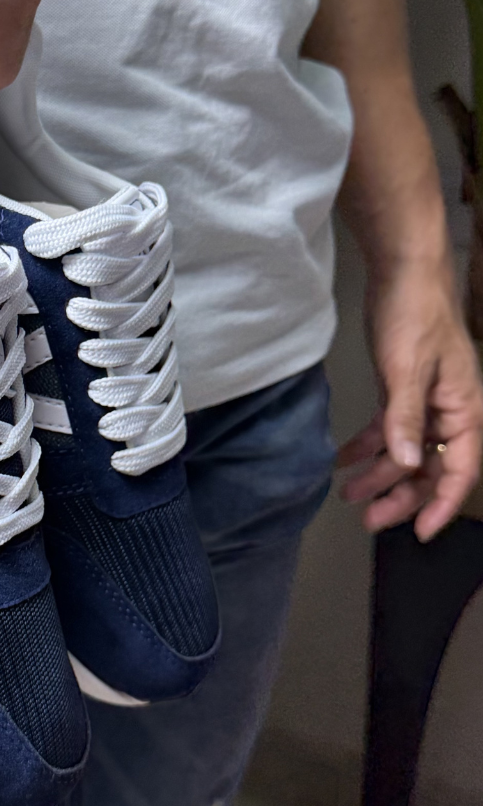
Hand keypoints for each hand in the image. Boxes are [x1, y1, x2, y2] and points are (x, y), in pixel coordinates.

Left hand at [339, 261, 482, 539]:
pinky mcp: (402, 388)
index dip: (441, 504)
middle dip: (401, 495)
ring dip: (380, 474)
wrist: (402, 272)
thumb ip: (405, 417)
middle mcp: (449, 411)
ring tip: (348, 494)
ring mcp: (425, 401)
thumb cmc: (414, 315)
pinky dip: (367, 445)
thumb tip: (407, 463)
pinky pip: (388, 427)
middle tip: (367, 518)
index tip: (419, 533)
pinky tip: (342, 459)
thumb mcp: (406, 368)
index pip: (459, 469)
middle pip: (429, 466)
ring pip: (406, 451)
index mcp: (463, 409)